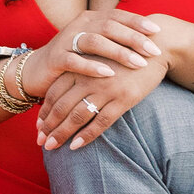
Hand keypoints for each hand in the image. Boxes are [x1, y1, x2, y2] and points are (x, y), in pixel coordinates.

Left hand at [35, 11, 167, 151]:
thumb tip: (67, 92)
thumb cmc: (126, 53)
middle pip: (62, 105)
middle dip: (48, 126)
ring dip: (61, 133)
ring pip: (77, 116)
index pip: (55, 91)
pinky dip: (86, 135)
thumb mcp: (99, 57)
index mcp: (81, 66)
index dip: (45, 110)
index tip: (38, 126)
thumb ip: (83, 70)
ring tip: (51, 146)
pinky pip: (101, 121)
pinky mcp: (123, 98)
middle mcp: (89, 77)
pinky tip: (75, 146)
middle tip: (40, 141)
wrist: (155, 47)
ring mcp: (106, 88)